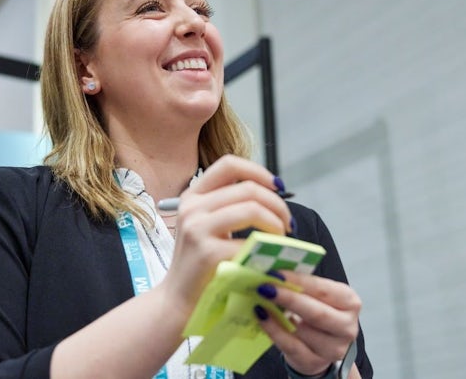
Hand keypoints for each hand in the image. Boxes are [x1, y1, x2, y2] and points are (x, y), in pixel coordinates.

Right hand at [160, 155, 291, 314]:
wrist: (176, 301)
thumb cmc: (199, 266)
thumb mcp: (206, 228)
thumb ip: (230, 208)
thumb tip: (273, 195)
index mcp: (193, 196)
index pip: (229, 164)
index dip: (259, 171)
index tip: (278, 186)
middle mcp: (192, 207)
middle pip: (248, 188)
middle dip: (277, 204)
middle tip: (288, 223)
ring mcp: (197, 228)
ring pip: (252, 209)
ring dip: (276, 223)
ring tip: (281, 239)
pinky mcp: (207, 252)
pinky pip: (250, 242)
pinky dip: (268, 250)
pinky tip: (270, 260)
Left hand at [255, 271, 361, 375]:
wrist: (320, 346)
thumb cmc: (317, 312)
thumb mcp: (316, 295)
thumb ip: (301, 283)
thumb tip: (274, 272)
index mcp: (349, 301)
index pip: (324, 289)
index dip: (298, 281)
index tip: (276, 273)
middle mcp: (346, 326)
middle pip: (317, 313)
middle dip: (289, 299)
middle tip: (265, 288)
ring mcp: (333, 348)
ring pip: (302, 332)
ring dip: (277, 316)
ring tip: (260, 302)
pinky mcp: (314, 362)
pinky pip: (291, 346)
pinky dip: (274, 331)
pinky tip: (262, 318)